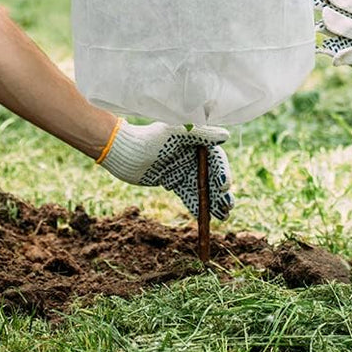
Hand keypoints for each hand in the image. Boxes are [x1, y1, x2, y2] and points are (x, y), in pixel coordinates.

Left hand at [98, 120, 232, 220]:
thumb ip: (200, 133)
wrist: (123, 153)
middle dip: (221, 192)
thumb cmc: (149, 139)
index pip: (215, 158)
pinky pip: (188, 195)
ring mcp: (182, 169)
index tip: (222, 185)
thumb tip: (226, 135)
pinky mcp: (172, 180)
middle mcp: (191, 155)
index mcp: (195, 141)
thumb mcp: (175, 133)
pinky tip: (204, 217)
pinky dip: (196, 205)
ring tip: (223, 216)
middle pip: (212, 175)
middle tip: (228, 207)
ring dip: (212, 201)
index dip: (223, 172)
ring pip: (202, 187)